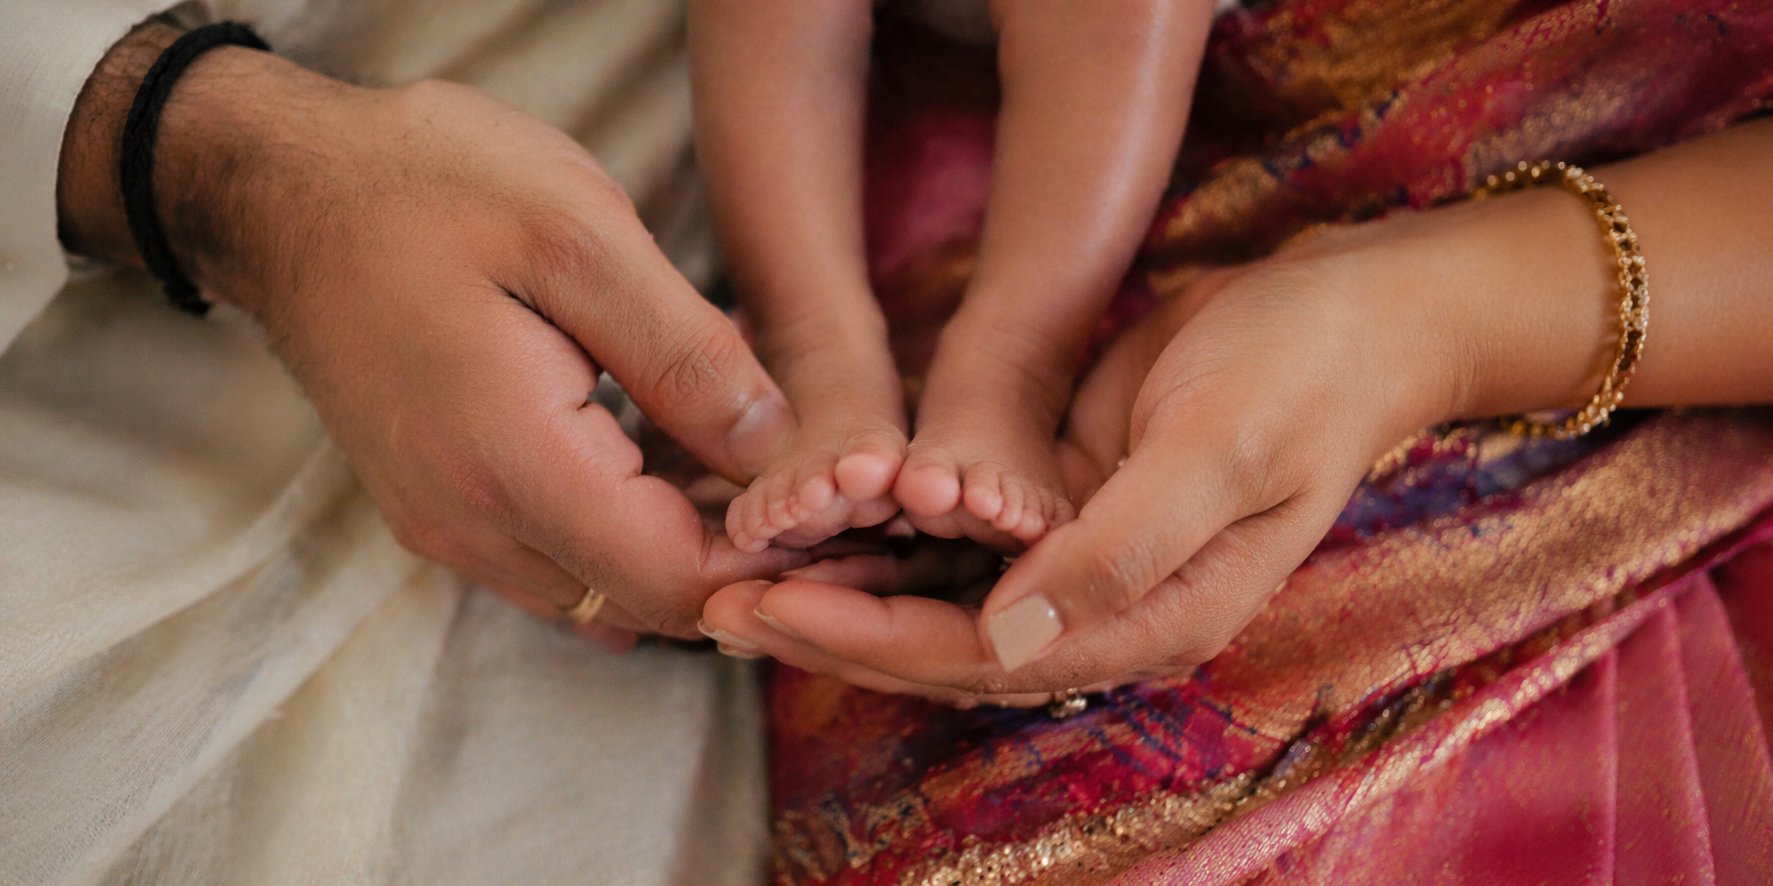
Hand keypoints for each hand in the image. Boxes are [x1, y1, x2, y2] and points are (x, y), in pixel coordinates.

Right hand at [57, 24, 807, 641]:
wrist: (283, 191)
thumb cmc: (426, 187)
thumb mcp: (579, 234)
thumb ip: (685, 355)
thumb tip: (773, 449)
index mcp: (513, 461)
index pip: (678, 580)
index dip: (774, 560)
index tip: (837, 503)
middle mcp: (473, 525)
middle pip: (651, 603)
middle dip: (746, 564)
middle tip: (820, 490)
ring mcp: (449, 528)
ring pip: (609, 591)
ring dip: (690, 551)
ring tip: (762, 471)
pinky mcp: (441, 511)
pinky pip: (562, 559)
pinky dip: (632, 534)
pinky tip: (678, 465)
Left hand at [700, 232, 1466, 699]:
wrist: (1349, 315)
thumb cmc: (1299, 375)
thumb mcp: (1221, 450)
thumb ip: (1119, 552)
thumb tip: (1005, 644)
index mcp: (1150, 620)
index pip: (985, 660)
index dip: (873, 641)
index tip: (772, 608)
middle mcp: (1105, 611)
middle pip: (943, 650)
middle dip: (829, 630)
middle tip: (713, 600)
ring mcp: (1080, 564)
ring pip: (937, 605)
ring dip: (841, 592)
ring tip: (735, 572)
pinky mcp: (1061, 511)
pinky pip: (954, 545)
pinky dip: (881, 540)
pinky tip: (815, 522)